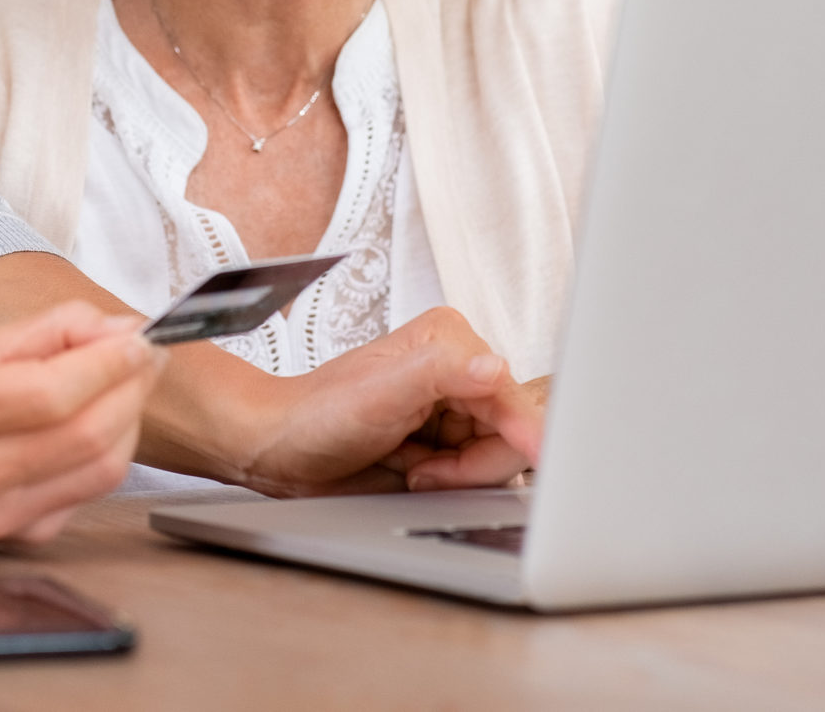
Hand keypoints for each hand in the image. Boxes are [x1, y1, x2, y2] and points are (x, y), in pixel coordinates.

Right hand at [0, 300, 160, 542]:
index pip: (54, 393)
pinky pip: (87, 496)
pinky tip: (94, 429)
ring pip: (100, 471)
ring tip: (124, 389)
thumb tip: (124, 331)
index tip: (142, 338)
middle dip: (132, 390)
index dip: (112, 364)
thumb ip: (53, 330)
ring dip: (128, 423)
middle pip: (87, 435)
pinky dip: (105, 457)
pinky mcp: (12, 539)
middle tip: (145, 358)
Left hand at [225, 309, 541, 496]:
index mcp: (450, 341)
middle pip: (511, 431)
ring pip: (498, 456)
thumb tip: (494, 367)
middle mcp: (458, 369)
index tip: (539, 457)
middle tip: (423, 471)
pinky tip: (416, 473)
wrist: (285, 448)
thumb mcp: (379, 393)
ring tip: (412, 468)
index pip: (511, 396)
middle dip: (473, 464)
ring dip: (459, 476)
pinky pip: (478, 472)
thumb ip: (440, 373)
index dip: (521, 433)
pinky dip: (452, 483)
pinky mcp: (447, 439)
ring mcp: (454, 407)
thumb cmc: (318, 414)